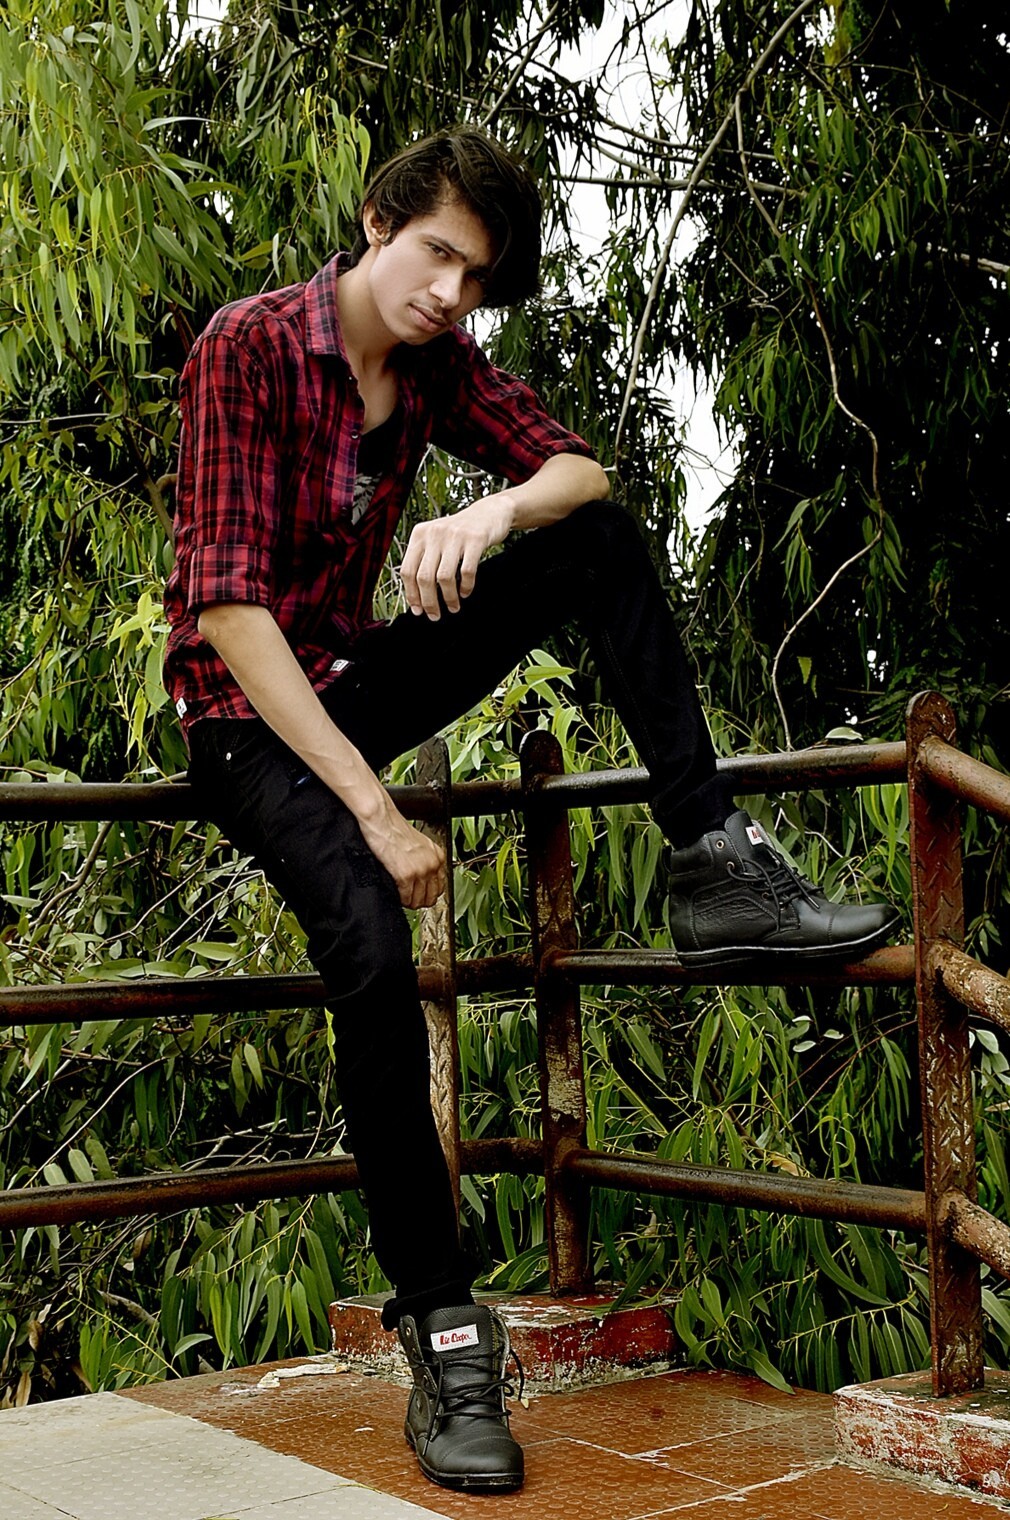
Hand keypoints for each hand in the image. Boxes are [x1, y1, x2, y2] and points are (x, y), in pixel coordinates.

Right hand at [358, 795, 446, 908]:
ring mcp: (420, 870)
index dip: (429, 894)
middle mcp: (432, 863)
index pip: (441, 886)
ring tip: (402, 897)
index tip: (421, 895)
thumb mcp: (418, 844)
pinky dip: (401, 899)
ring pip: (419, 900)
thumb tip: (421, 877)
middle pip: (432, 896)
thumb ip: (424, 860)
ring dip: (410, 902)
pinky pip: (406, 897)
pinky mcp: (405, 875)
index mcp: (437, 855)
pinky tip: (396, 893)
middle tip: (410, 899)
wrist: (381, 820)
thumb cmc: (394, 828)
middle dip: (420, 900)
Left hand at [399, 496, 512, 619]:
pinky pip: (467, 571)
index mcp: (419, 535)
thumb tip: (418, 595)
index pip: (407, 570)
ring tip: (453, 607)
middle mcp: (433, 534)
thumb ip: (425, 560)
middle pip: (424, 577)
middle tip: (435, 615)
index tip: (418, 610)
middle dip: (429, 602)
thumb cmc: (460, 532)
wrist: (488, 512)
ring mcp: (454, 536)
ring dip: (448, 597)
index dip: (411, 594)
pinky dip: (466, 586)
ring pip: (444, 577)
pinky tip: (466, 592)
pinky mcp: (475, 539)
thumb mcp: (436, 539)